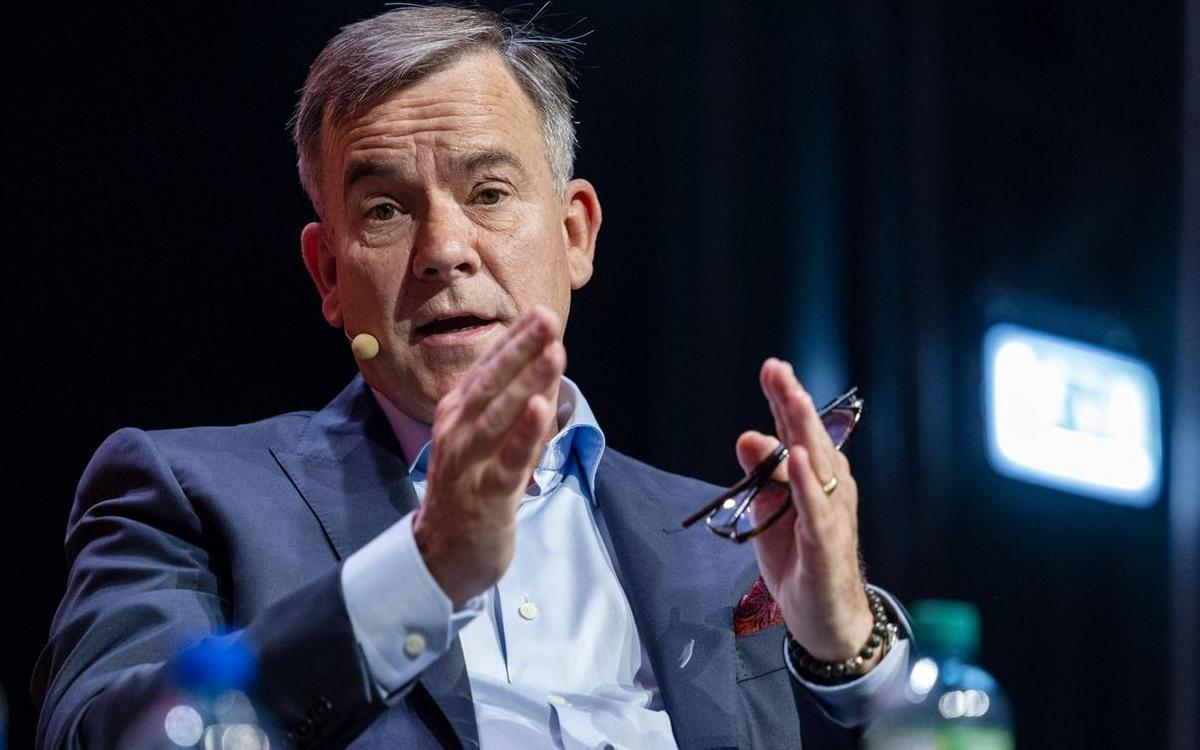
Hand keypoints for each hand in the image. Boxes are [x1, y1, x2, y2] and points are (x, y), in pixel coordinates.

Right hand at [412, 306, 564, 608]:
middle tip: (548, 317)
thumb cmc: (470, 490)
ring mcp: (469, 462)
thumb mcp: (488, 440)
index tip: (540, 312)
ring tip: (553, 351)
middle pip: (492, 383)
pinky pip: (507, 459)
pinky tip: (539, 407)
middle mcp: (459, 431)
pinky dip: (524, 433)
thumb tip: (546, 367)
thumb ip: (515, 407)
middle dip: (521, 348)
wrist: (442, 556)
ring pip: (500, 415)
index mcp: (458, 413)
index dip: (514, 340)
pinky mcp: (485, 494)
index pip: (488, 369)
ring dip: (527, 381)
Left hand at [735, 359, 876, 665]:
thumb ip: (760, 476)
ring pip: (818, 466)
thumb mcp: (767, 512)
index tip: (772, 367)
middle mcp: (829, 488)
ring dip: (804, 431)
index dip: (785, 398)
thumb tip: (746, 437)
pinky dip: (806, 484)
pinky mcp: (827, 546)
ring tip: (792, 399)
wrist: (826, 618)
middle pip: (810, 438)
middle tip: (778, 370)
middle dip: (793, 402)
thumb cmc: (799, 559)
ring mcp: (831, 515)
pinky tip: (799, 460)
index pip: (797, 431)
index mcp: (813, 477)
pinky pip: (816, 511)